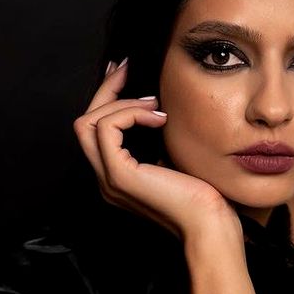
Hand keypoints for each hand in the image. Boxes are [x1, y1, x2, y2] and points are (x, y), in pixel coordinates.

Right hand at [72, 59, 239, 239]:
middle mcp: (105, 178)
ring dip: (120, 103)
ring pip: (88, 123)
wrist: (210, 224)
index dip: (106, 96)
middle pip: (84, 122)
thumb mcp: (172, 155)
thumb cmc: (201, 195)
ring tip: (153, 104)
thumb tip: (154, 102)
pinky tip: (158, 116)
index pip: (94, 129)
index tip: (124, 72)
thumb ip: (155, 136)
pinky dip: (130, 113)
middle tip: (128, 69)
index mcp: (116, 175)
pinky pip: (108, 128)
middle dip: (105, 90)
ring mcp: (109, 179)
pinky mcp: (120, 176)